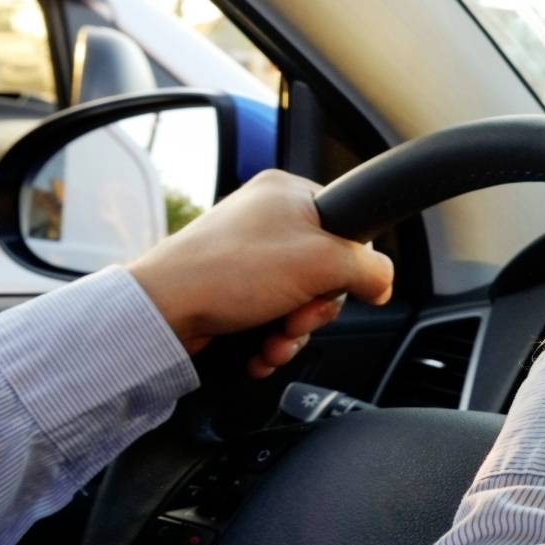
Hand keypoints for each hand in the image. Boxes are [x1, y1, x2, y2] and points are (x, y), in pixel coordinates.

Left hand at [129, 169, 394, 377]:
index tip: (339, 287)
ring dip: (294, 332)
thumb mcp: (323, 262)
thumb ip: (370, 269)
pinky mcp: (232, 288)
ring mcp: (248, 255)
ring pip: (301, 300)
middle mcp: (269, 219)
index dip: (350, 266)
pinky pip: (273, 315)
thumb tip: (383, 284)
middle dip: (315, 309)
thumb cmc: (229, 272)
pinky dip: (271, 339)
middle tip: (298, 316)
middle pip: (327, 272)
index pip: (350, 228)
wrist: (161, 312)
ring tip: (275, 341)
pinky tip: (260, 349)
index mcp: (290, 194)